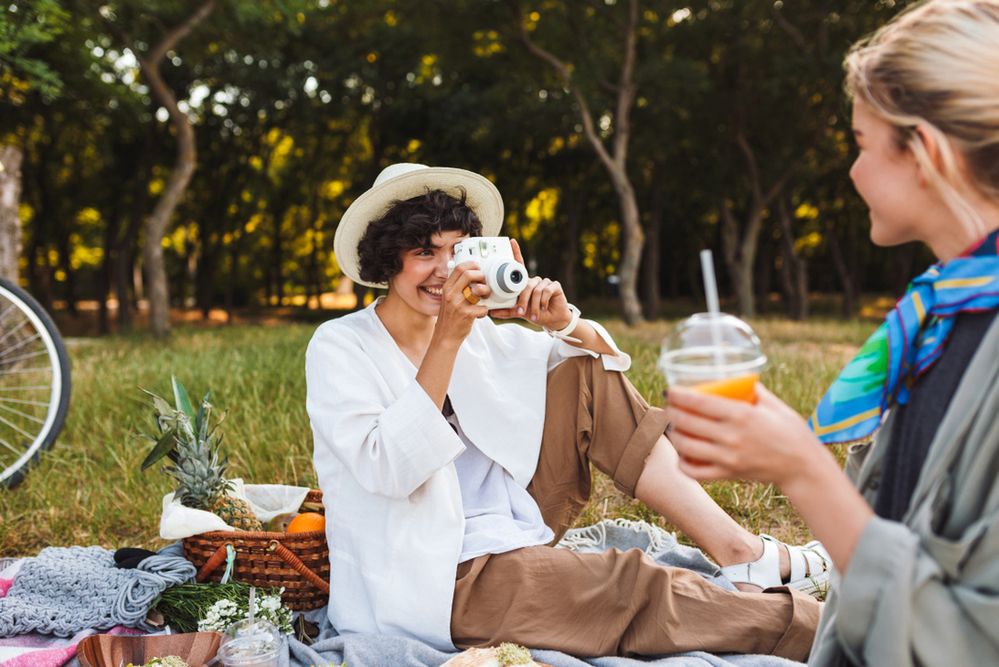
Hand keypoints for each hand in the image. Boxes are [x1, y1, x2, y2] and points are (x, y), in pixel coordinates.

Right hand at [434, 262, 488, 345]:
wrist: (445, 336)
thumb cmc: (449, 317)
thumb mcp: (448, 298)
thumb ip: (456, 287)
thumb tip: (470, 275)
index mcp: (447, 288)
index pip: (459, 268)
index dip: (472, 265)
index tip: (478, 268)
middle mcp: (451, 295)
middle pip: (468, 274)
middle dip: (480, 275)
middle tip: (483, 281)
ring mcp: (459, 304)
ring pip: (478, 289)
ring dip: (486, 291)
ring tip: (485, 296)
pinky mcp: (467, 314)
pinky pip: (483, 307)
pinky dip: (485, 310)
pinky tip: (480, 313)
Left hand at [489, 239, 571, 329]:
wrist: (552, 319)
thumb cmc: (535, 313)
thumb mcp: (519, 312)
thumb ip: (507, 311)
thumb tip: (491, 312)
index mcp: (525, 283)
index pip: (520, 265)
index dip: (516, 252)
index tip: (512, 241)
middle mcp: (535, 280)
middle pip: (526, 285)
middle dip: (523, 300)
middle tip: (521, 312)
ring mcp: (545, 282)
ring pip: (536, 290)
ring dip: (533, 305)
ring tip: (534, 315)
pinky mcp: (555, 285)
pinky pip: (546, 291)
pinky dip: (543, 301)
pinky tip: (544, 307)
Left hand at [662, 384, 823, 486]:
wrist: (803, 466)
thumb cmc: (791, 431)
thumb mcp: (774, 404)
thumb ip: (752, 390)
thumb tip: (734, 377)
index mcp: (741, 414)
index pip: (698, 402)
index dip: (678, 395)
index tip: (670, 390)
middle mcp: (731, 436)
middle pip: (686, 422)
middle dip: (672, 411)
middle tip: (671, 406)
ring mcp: (728, 457)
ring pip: (685, 446)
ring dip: (674, 434)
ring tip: (675, 427)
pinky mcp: (728, 474)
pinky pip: (694, 471)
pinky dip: (683, 461)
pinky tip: (684, 452)